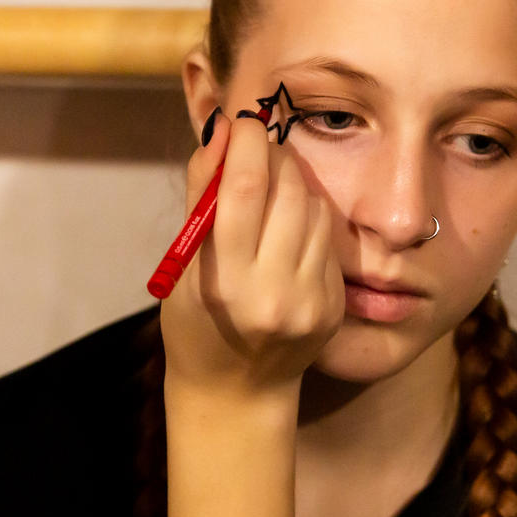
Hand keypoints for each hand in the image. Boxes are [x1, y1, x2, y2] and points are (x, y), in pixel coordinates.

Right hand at [160, 109, 344, 400]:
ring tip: (270, 185)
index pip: (244, 190)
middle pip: (287, 192)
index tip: (242, 122)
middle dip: (273, 155)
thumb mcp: (182, 267)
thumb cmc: (194, 326)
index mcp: (226, 283)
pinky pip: (328, 237)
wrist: (236, 395)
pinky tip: (287, 225)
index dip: (247, 144)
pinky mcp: (334, 304)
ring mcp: (312, 301)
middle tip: (257, 144)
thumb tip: (221, 134)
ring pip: (315, 208)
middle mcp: (275, 292)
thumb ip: (201, 199)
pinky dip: (308, 217)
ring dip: (294, 183)